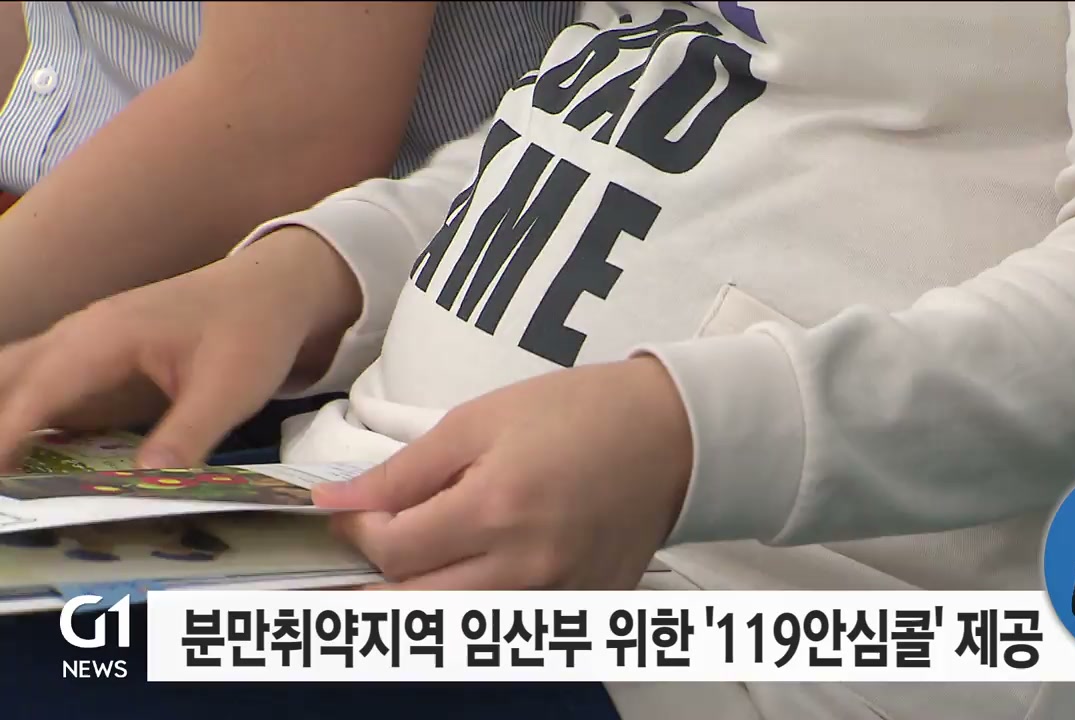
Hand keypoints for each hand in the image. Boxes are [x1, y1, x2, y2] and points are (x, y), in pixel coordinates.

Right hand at [0, 226, 359, 468]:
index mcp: (105, 338)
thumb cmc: (251, 332)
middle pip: (7, 378)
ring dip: (4, 417)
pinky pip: (40, 383)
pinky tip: (26, 455)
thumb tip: (145, 483)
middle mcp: (80, 334)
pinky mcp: (94, 356)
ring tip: (7, 471)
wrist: (271, 289)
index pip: (37, 391)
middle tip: (0, 483)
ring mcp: (82, 341)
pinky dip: (22, 412)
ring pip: (16, 377)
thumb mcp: (230, 389)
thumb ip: (188, 434)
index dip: (6, 435)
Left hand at [312, 356, 693, 590]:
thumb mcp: (480, 421)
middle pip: (414, 606)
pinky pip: (510, 627)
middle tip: (370, 546)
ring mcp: (557, 596)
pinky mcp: (582, 608)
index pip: (392, 550)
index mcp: (496, 510)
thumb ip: (405, 470)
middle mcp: (525, 567)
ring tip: (416, 560)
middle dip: (376, 578)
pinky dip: (478, 608)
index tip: (352, 510)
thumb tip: (339, 501)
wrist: (669, 433)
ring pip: (458, 628)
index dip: (356, 531)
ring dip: (421, 601)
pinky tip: (475, 571)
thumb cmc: (579, 413)